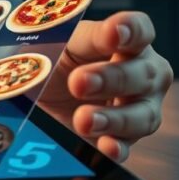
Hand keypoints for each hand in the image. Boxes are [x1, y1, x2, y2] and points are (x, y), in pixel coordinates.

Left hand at [38, 12, 172, 161]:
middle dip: (112, 79)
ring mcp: (138, 110)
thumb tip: (109, 33)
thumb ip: (87, 36)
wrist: (33, 96)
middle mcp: (142, 75)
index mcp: (128, 42)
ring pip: (144, 116)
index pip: (141, 31)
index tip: (113, 33)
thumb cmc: (54, 60)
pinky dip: (117, 149)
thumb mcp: (62, 41)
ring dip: (115, 119)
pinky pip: (127, 148)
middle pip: (144, 75)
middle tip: (78, 83)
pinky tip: (106, 147)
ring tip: (83, 119)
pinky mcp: (121, 140)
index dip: (131, 30)